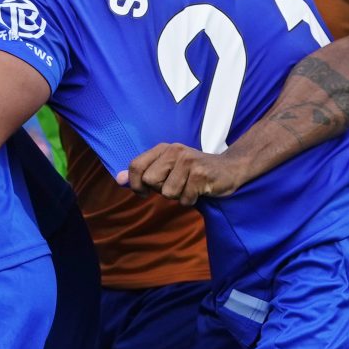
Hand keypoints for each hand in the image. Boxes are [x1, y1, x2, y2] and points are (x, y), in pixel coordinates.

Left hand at [120, 142, 241, 202]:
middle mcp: (174, 150)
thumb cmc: (193, 173)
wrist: (229, 168)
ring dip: (178, 196)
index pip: (136, 166)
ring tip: (189, 187)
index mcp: (163, 148)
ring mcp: (188, 161)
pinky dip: (191, 200)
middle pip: (150, 181)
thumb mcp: (166, 169)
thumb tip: (119, 180)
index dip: (136, 184)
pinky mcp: (201, 174)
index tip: (144, 192)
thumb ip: (143, 173)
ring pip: (168, 192)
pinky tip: (199, 191)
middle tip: (177, 185)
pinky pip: (185, 199)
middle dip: (161, 190)